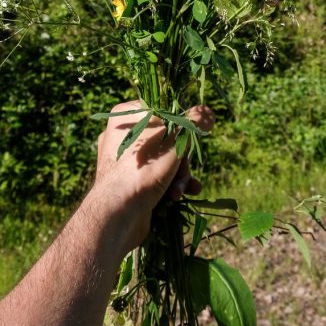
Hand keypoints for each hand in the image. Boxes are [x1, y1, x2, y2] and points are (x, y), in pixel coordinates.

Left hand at [94, 100, 212, 251]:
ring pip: (162, 159)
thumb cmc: (144, 169)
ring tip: (181, 188)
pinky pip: (154, 175)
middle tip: (183, 170)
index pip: (164, 111)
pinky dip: (168, 183)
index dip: (181, 126)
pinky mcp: (127, 180)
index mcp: (125, 115)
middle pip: (166, 138)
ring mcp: (123, 159)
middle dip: (181, 158)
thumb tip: (208, 113)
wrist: (117, 214)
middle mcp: (121, 135)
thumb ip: (193, 124)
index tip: (192, 139)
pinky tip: (180, 194)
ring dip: (178, 174)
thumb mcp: (175, 141)